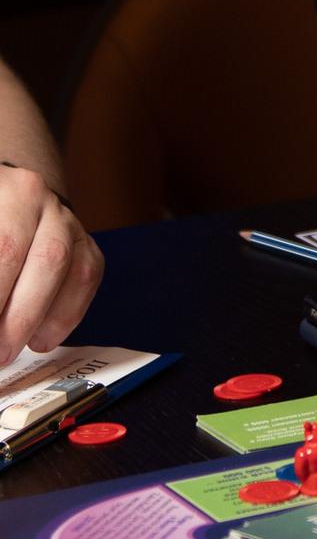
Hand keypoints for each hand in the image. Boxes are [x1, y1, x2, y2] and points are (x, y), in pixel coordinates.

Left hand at [0, 171, 103, 366]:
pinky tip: (39, 337)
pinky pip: (87, 278)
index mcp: (4, 189)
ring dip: (37, 319)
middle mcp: (36, 195)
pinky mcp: (84, 241)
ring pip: (68, 268)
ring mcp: (65, 218)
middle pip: (43, 258)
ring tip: (10, 349)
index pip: (5, 248)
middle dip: (17, 315)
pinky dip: (65, 315)